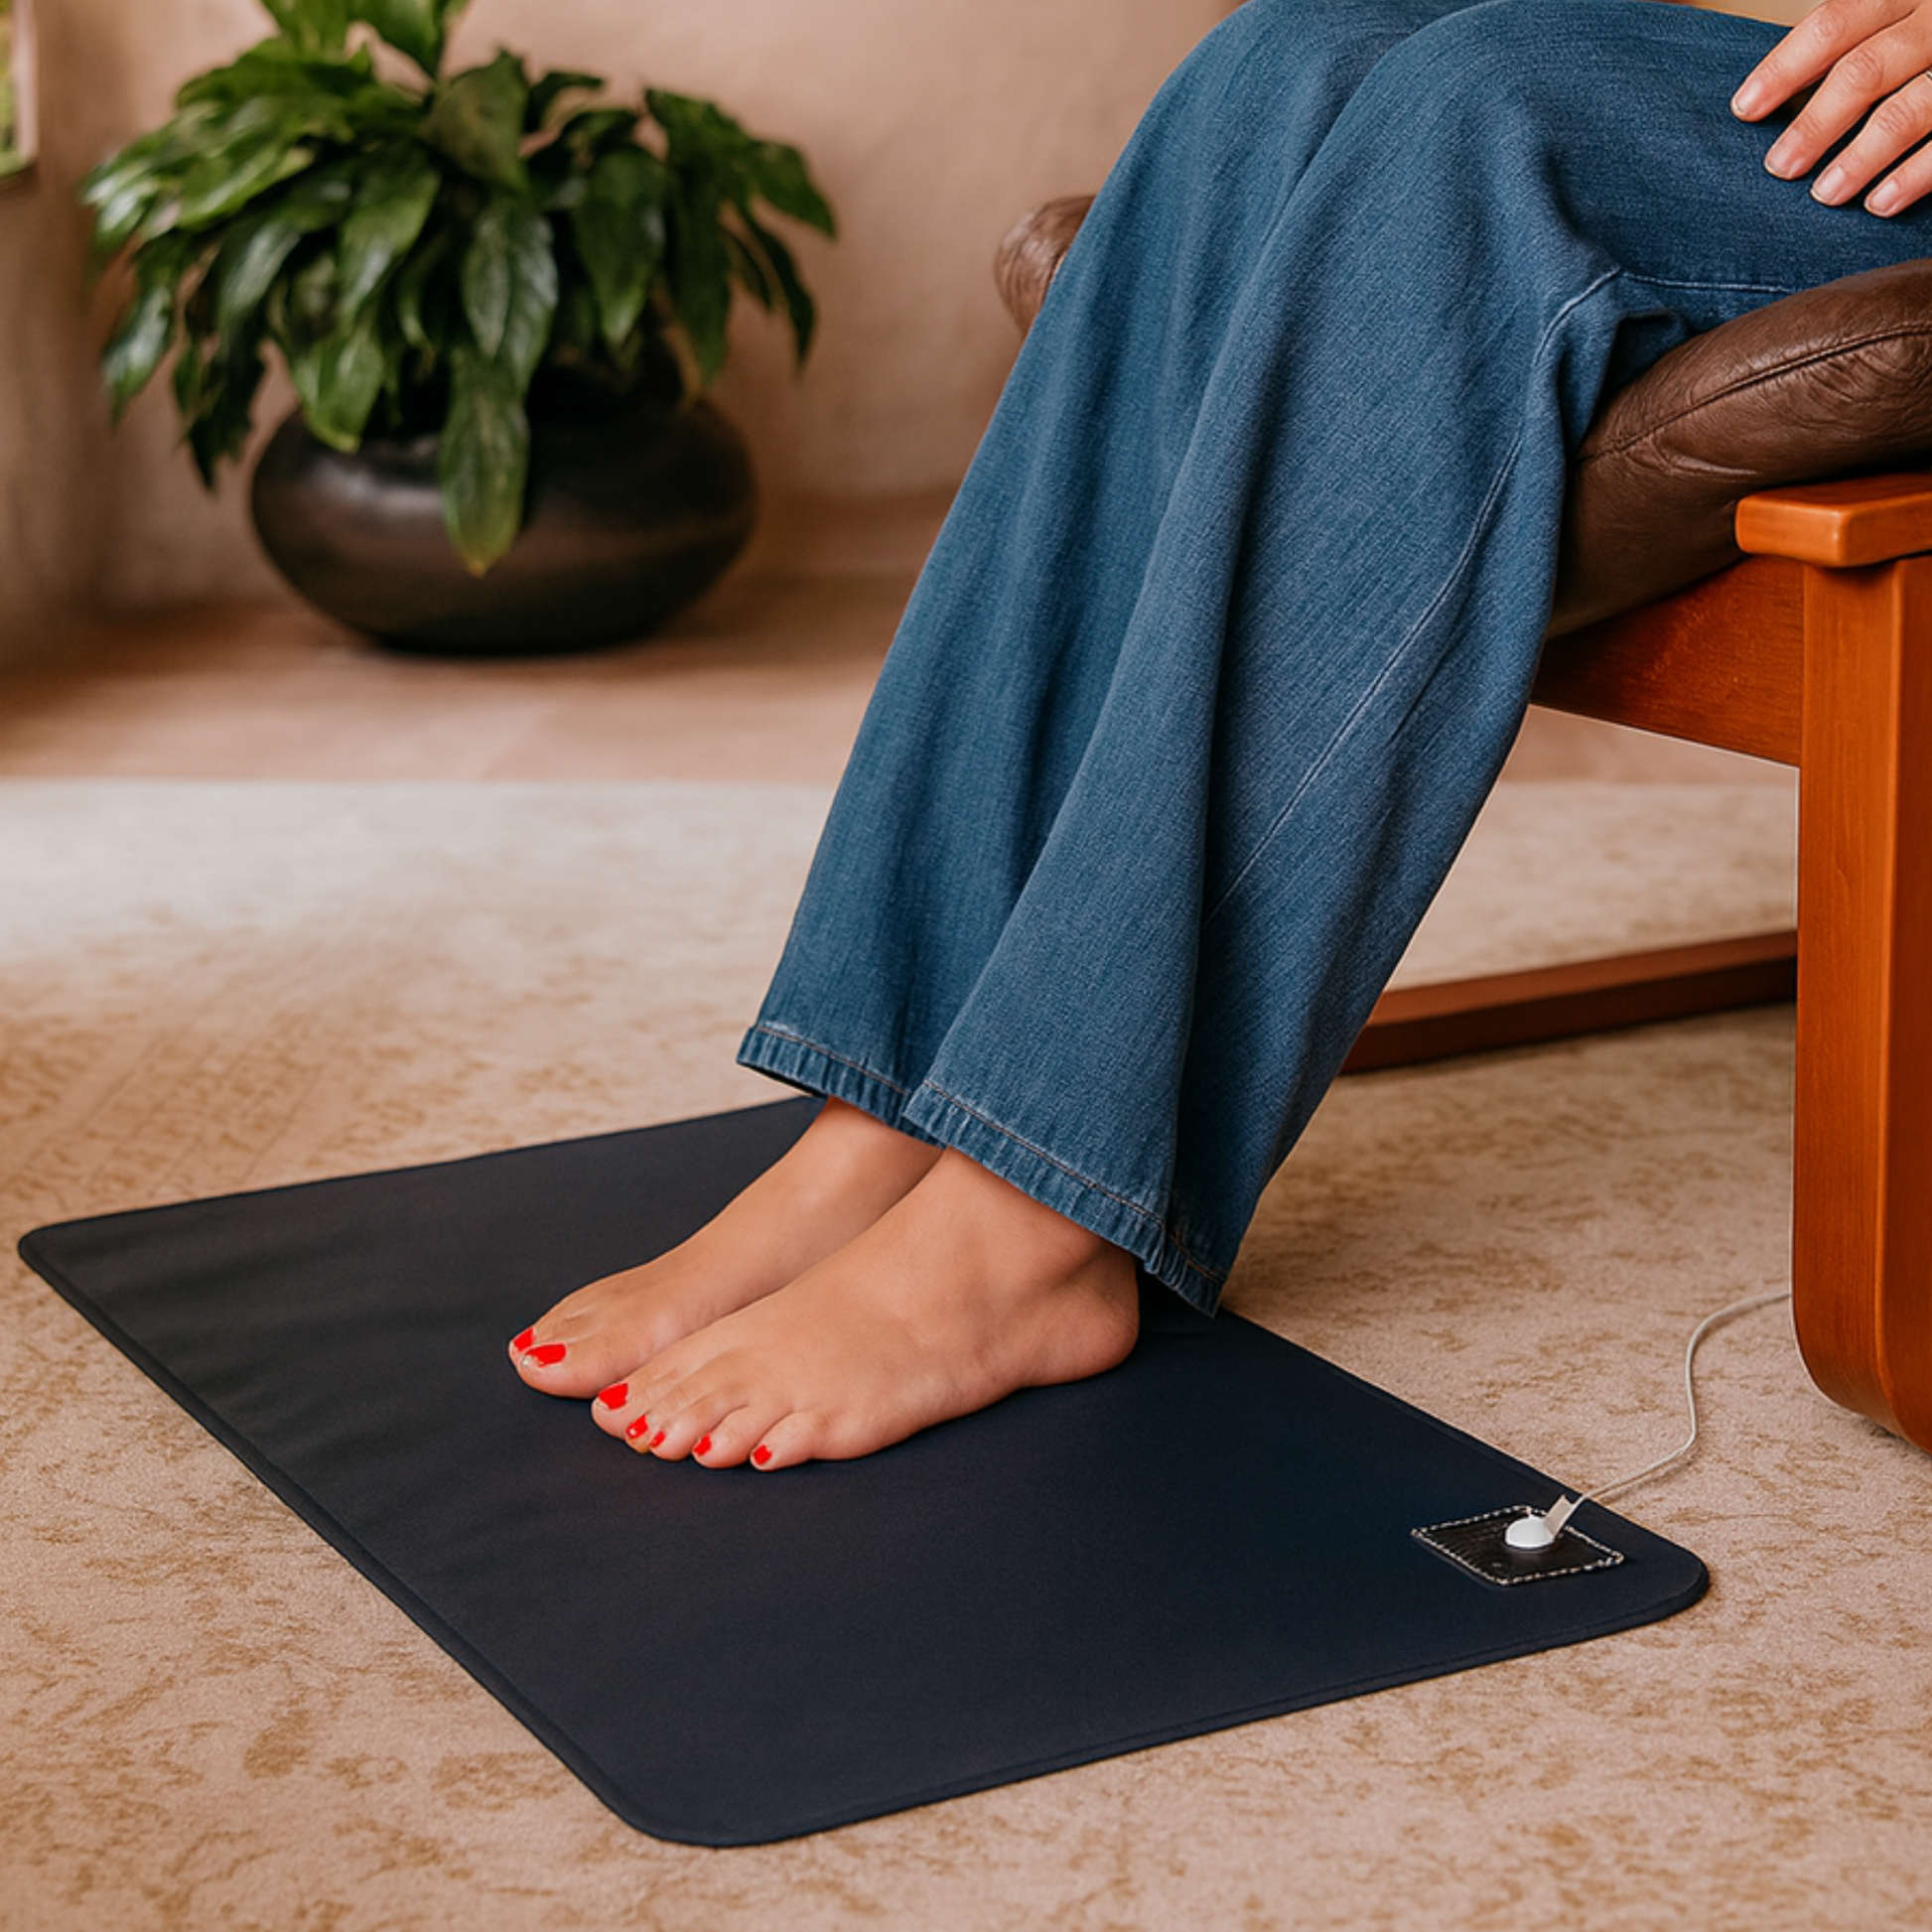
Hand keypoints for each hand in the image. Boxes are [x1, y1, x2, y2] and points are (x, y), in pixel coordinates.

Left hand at [1731, 0, 1931, 214]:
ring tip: (1824, 194)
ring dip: (1860, 158)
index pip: (1838, 21)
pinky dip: (1914, 176)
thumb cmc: (1929, 33)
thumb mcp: (1903, 17)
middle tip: (1778, 167)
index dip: (1787, 66)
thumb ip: (1860, 38)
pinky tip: (1880, 204)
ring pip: (1910, 110)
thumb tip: (1775, 96)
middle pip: (1867, 70)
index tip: (1745, 108)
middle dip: (1816, 124)